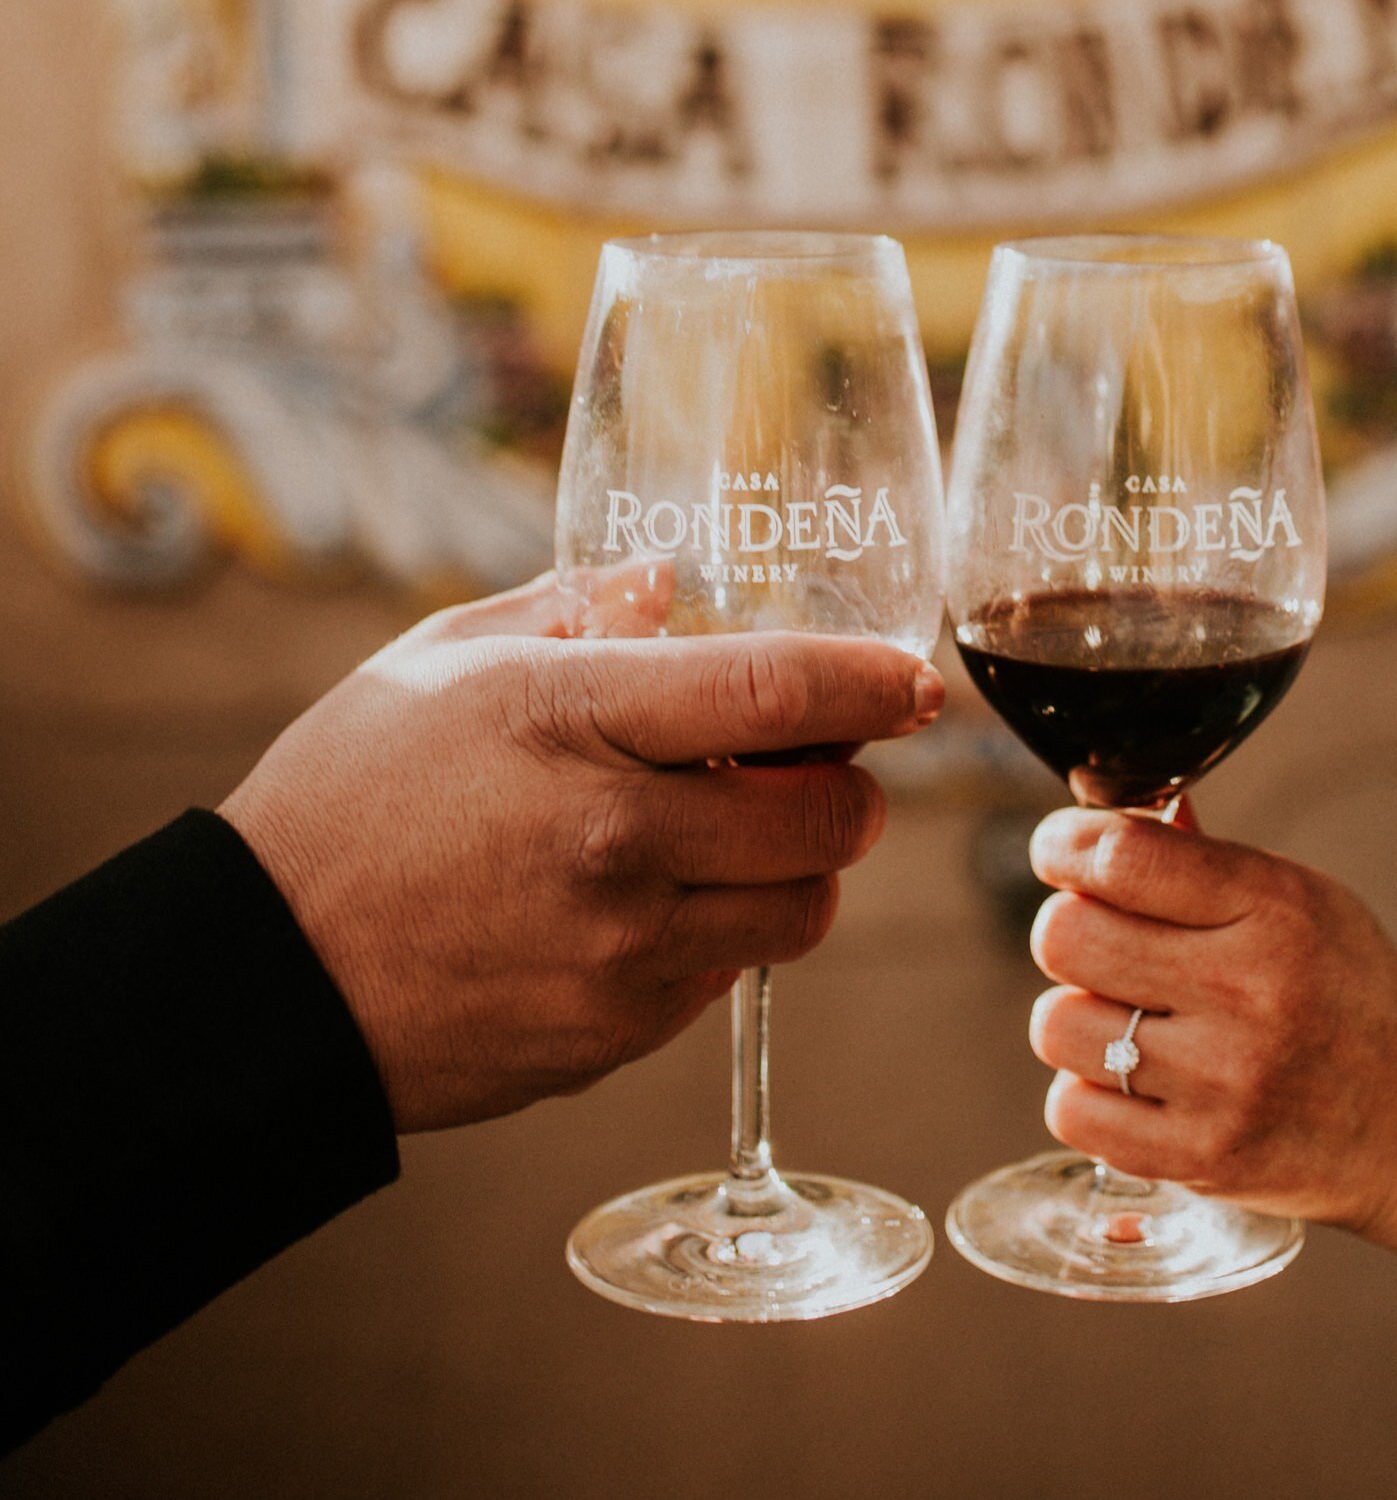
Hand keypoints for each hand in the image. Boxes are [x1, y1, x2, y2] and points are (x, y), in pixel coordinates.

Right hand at [220, 572, 942, 1133]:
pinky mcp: (614, 1035)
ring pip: (800, 911)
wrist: (263, 979)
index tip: (912, 679)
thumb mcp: (441, 662)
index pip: (780, 692)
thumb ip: (569, 613)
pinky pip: (727, 976)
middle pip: (827, 817)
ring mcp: (622, 951)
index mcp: (577, 723)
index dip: (871, 681)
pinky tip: (662, 898)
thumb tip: (663, 582)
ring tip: (743, 832)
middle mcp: (618, 841)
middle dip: (849, 785)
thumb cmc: (345, 796)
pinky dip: (727, 932)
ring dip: (802, 868)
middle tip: (817, 764)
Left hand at [1027, 811, 1396, 1267]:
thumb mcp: (1305, 901)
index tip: (1060, 851)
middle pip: (1067, 936)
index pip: (1120, 857)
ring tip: (1128, 1019)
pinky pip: (1073, 1111)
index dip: (1063, 845)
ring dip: (1078, 1016)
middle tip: (1101, 942)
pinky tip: (1135, 1082)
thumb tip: (1108, 817)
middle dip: (1069, 928)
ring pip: (1057, 1024)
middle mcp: (1244, 991)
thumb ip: (1204, 862)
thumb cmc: (1354, 996)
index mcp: (1272, 908)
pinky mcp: (1202, 1159)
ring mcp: (1221, 1082)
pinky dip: (1087, 1093)